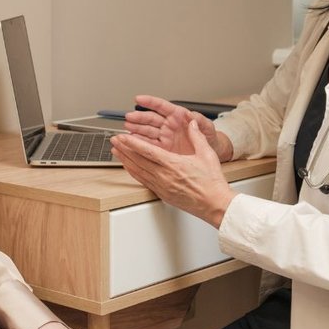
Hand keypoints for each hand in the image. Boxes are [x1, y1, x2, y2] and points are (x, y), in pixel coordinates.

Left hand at [111, 120, 237, 227]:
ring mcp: (162, 186)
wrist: (214, 204)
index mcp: (173, 164)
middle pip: (138, 160)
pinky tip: (129, 168)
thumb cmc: (212, 182)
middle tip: (114, 140)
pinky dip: (133, 173)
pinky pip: (143, 182)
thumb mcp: (207, 154)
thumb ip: (197, 137)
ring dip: (125, 160)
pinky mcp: (162, 194)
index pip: (147, 151)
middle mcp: (164, 176)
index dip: (132, 143)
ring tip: (116, 152)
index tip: (122, 137)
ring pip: (138, 171)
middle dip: (124, 149)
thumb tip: (191, 123)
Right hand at [123, 95, 233, 160]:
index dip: (150, 102)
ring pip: (146, 131)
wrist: (211, 154)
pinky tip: (132, 143)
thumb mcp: (207, 128)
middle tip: (129, 117)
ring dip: (136, 130)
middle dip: (139, 118)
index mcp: (178, 116)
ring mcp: (164, 137)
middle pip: (150, 119)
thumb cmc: (210, 138)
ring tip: (126, 130)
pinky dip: (139, 144)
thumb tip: (190, 115)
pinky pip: (148, 145)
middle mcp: (168, 125)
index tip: (139, 99)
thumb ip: (199, 121)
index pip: (161, 106)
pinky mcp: (162, 149)